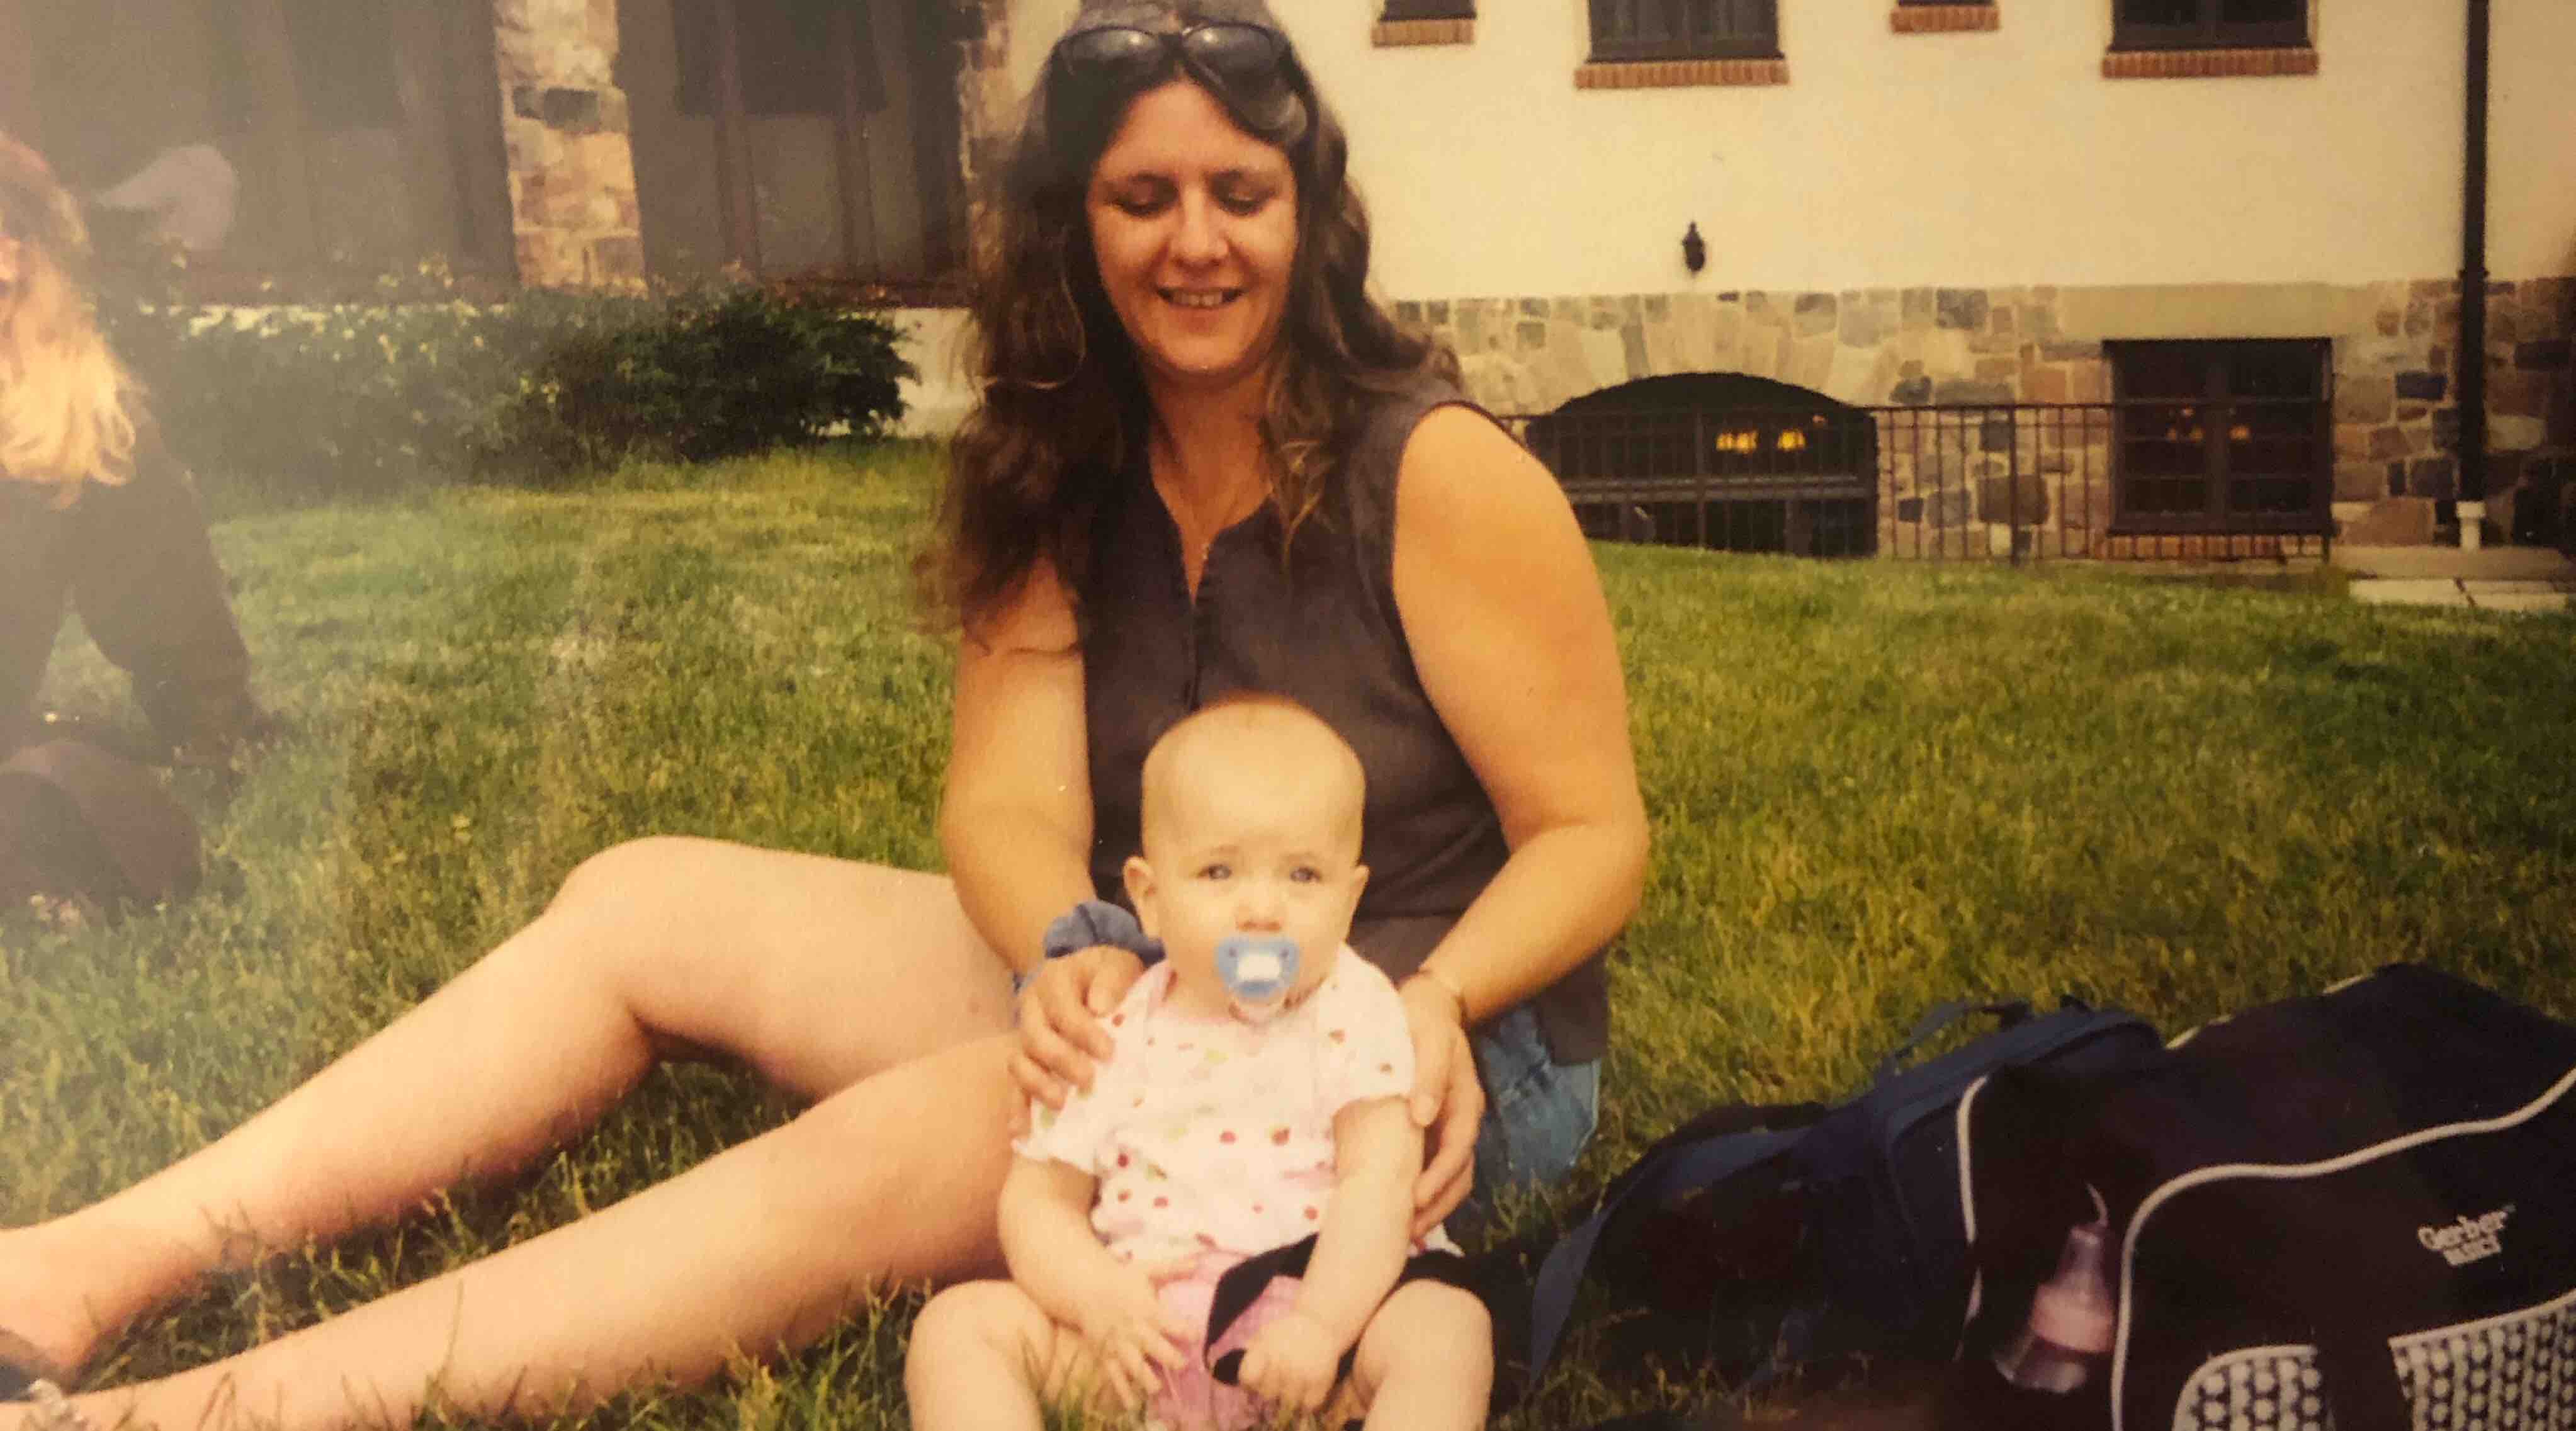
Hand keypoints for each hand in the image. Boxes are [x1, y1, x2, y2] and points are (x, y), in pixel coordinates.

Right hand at [1009, 945, 1145, 1123]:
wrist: (1089, 975)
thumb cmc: (1106, 974)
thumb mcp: (1116, 964)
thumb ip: (1112, 979)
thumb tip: (1101, 1007)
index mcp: (1054, 981)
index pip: (1064, 1010)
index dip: (1083, 1033)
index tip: (1108, 1053)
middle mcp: (1032, 1008)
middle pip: (1036, 1038)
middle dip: (1061, 1061)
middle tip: (1088, 1079)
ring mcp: (1024, 1034)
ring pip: (1019, 1062)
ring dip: (1038, 1085)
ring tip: (1061, 1103)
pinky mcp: (1025, 1059)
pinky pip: (1015, 1084)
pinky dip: (1017, 1107)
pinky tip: (1021, 1131)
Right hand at [1073, 1256, 1194, 1410]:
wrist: (1085, 1288)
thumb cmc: (1121, 1278)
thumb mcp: (1146, 1269)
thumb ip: (1173, 1269)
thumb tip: (1198, 1261)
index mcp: (1146, 1309)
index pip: (1168, 1321)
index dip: (1183, 1329)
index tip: (1196, 1336)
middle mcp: (1134, 1329)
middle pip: (1153, 1347)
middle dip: (1168, 1358)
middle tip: (1182, 1366)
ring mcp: (1119, 1345)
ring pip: (1134, 1365)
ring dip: (1146, 1378)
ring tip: (1157, 1389)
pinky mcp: (1106, 1355)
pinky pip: (1114, 1376)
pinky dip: (1122, 1391)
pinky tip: (1132, 1405)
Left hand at [1235, 1307, 1345, 1414]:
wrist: (1320, 1321)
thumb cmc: (1287, 1331)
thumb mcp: (1264, 1335)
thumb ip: (1251, 1357)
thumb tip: (1243, 1384)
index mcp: (1264, 1349)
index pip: (1248, 1379)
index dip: (1248, 1383)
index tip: (1254, 1382)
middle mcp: (1282, 1363)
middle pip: (1267, 1395)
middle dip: (1270, 1391)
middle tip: (1277, 1384)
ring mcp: (1303, 1373)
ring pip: (1288, 1403)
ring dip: (1288, 1398)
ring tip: (1291, 1388)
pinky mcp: (1322, 1380)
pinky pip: (1309, 1405)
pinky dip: (1307, 1403)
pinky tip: (1305, 1393)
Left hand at [1400, 973, 1484, 1239]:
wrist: (1426, 1005)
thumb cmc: (1425, 1021)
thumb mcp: (1430, 1038)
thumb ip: (1430, 1074)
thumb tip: (1422, 1116)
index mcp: (1465, 1103)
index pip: (1457, 1152)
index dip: (1438, 1180)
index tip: (1414, 1200)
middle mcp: (1461, 1121)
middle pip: (1458, 1176)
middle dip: (1436, 1206)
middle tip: (1407, 1232)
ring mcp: (1447, 1127)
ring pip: (1448, 1178)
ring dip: (1430, 1205)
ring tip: (1403, 1230)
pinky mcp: (1430, 1129)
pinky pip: (1430, 1166)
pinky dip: (1419, 1188)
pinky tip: (1396, 1204)